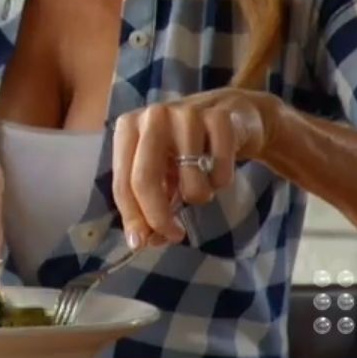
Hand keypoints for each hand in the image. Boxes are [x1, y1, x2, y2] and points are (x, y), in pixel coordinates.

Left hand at [111, 89, 285, 249]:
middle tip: (175, 235)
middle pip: (145, 179)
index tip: (142, 244)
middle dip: (159, 217)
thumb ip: (147, 203)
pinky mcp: (220, 119)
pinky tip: (220, 168)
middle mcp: (153, 116)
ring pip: (190, 181)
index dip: (132, 217)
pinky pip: (220, 172)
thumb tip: (144, 240)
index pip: (123, 182)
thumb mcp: (161, 172)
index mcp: (128, 128)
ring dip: (199, 196)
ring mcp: (187, 114)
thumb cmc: (186, 148)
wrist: (233, 114)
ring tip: (201, 182)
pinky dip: (222, 181)